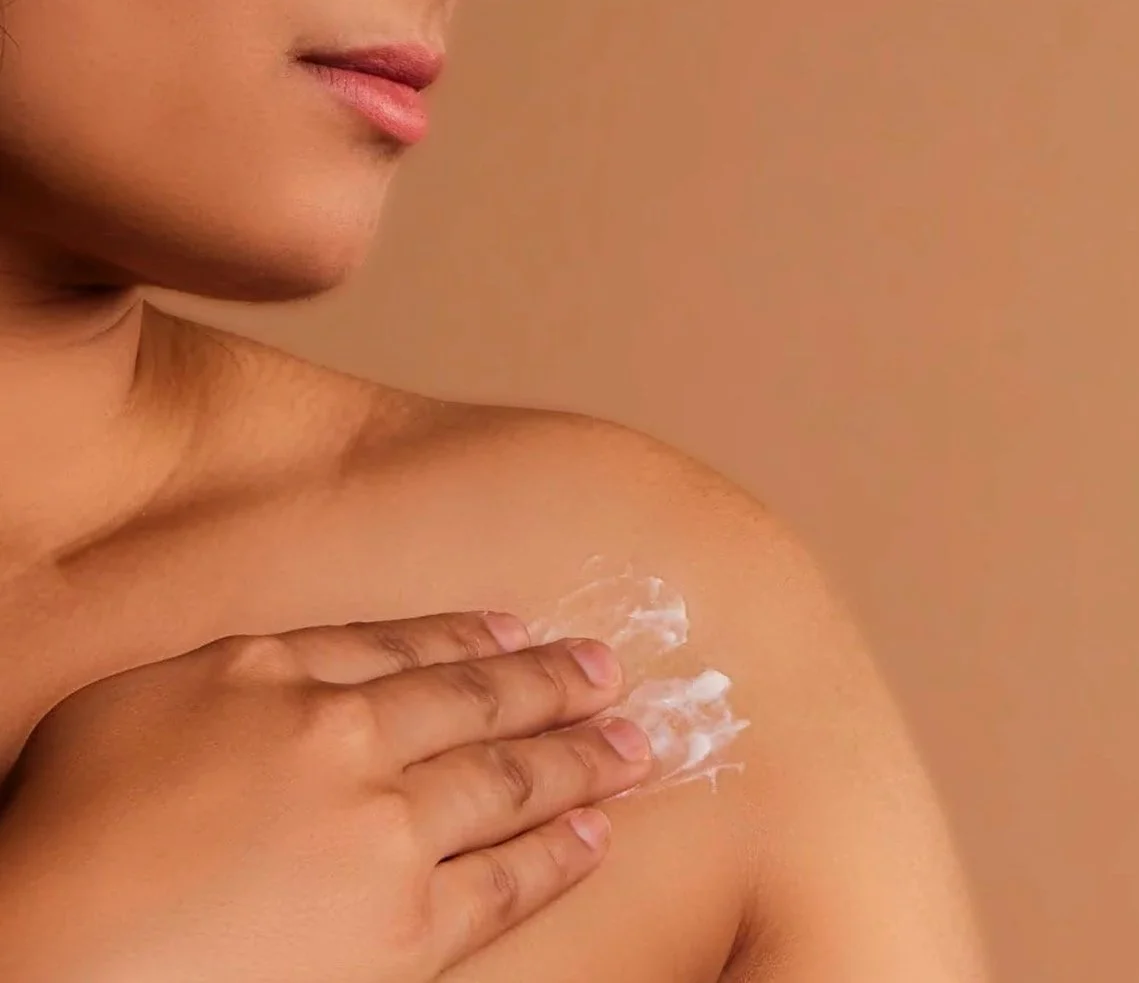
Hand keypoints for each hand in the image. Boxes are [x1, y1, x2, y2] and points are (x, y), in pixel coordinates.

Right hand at [0, 611, 657, 981]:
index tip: (524, 634)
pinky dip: (560, 854)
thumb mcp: (136, 709)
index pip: (404, 647)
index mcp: (276, 676)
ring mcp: (385, 836)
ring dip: (583, 760)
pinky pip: (506, 884)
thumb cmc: (62, 838)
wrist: (43, 960)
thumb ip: (243, 674)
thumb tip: (307, 665)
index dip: (474, 640)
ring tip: (634, 746)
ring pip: (511, 784)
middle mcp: (348, 741)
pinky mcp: (406, 932)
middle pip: (479, 704)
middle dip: (558, 685)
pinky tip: (594, 834)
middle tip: (614, 674)